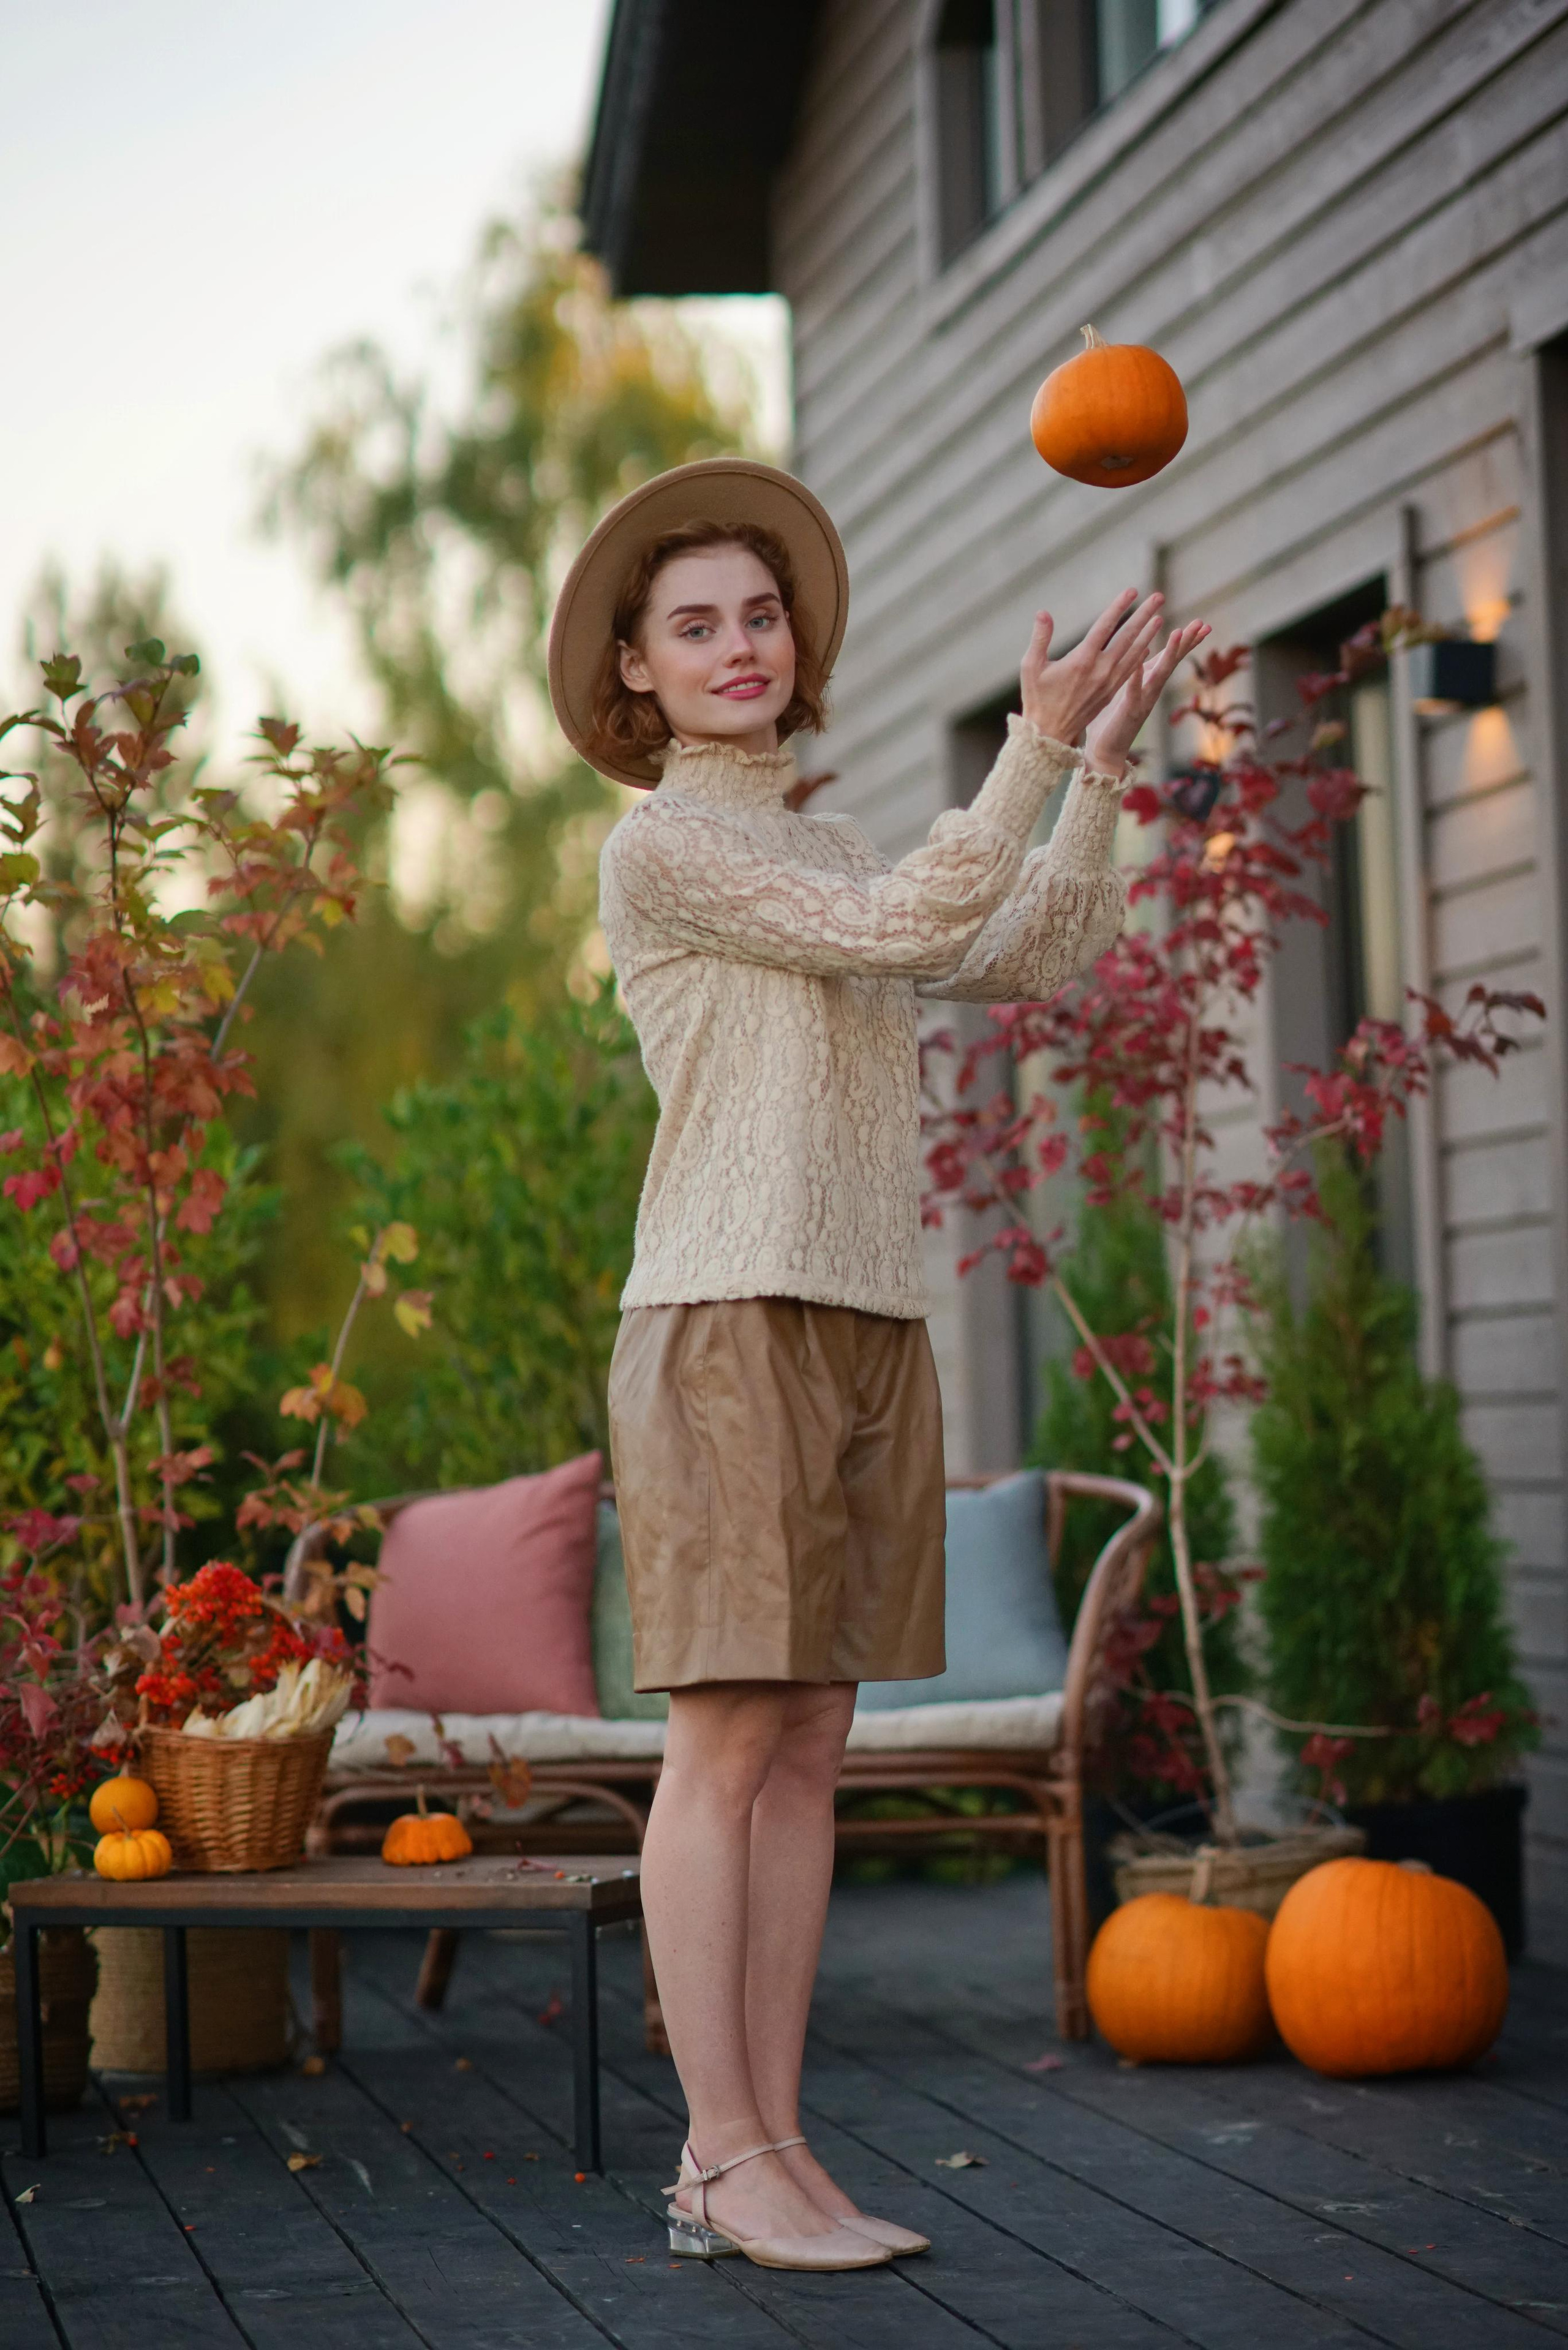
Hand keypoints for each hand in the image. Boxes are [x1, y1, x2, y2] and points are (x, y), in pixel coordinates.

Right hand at [1018, 590, 1167, 749]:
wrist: (1050, 732)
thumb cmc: (1037, 698)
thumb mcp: (1031, 667)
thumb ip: (1040, 638)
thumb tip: (1042, 613)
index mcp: (1082, 660)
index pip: (1105, 626)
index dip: (1119, 607)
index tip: (1133, 590)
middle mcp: (1100, 670)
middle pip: (1127, 637)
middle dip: (1144, 615)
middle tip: (1159, 597)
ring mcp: (1109, 682)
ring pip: (1134, 653)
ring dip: (1148, 634)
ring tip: (1160, 617)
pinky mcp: (1111, 692)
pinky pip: (1130, 670)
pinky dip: (1140, 656)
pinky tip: (1148, 646)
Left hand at [1083, 618, 1211, 776]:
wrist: (1104, 752)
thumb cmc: (1111, 720)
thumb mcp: (1126, 687)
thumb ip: (1137, 669)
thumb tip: (1145, 645)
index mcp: (1148, 682)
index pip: (1170, 658)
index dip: (1186, 641)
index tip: (1202, 623)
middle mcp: (1150, 690)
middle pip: (1172, 662)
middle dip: (1187, 642)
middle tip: (1202, 623)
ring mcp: (1142, 701)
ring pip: (1159, 674)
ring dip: (1169, 653)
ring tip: (1178, 633)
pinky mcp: (1128, 712)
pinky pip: (1133, 692)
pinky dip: (1136, 678)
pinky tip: (1138, 663)